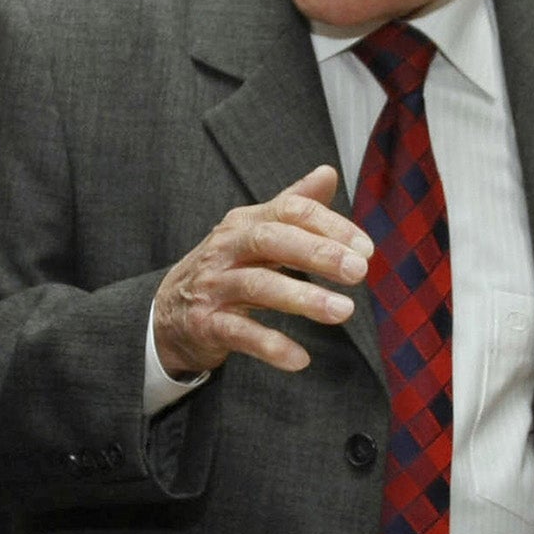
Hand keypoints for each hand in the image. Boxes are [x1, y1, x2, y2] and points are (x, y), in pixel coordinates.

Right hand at [152, 164, 371, 377]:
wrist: (168, 312)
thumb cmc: (225, 268)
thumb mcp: (255, 232)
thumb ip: (292, 204)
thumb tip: (328, 173)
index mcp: (245, 223)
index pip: (289, 211)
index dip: (329, 226)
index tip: (366, 249)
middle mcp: (227, 249)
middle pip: (271, 240)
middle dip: (317, 253)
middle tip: (359, 272)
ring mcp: (214, 286)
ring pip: (257, 286)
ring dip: (302, 298)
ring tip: (342, 311)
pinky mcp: (206, 323)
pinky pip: (240, 333)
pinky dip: (271, 346)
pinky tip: (300, 359)